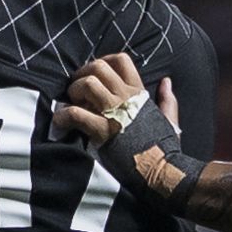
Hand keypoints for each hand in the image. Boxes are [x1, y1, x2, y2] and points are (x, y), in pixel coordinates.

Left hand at [54, 56, 199, 208]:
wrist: (163, 172)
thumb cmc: (166, 148)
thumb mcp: (169, 119)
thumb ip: (167, 99)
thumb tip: (166, 81)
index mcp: (139, 93)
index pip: (121, 60)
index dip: (104, 61)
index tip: (95, 73)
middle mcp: (125, 97)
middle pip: (98, 66)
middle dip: (83, 73)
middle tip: (78, 89)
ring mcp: (114, 112)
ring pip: (87, 84)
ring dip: (74, 91)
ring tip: (72, 103)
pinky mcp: (103, 131)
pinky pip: (76, 114)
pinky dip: (64, 116)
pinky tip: (61, 122)